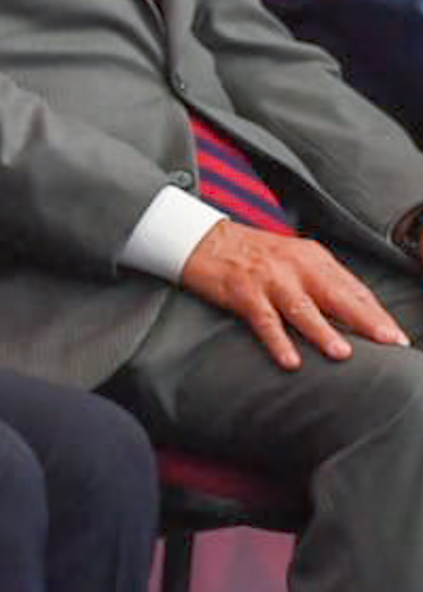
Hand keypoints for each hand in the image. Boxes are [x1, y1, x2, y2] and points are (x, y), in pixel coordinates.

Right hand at [181, 221, 410, 369]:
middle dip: (366, 321)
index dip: (377, 313)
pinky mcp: (243, 291)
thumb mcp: (292, 260)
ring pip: (302, 308)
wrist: (202, 239)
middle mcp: (295, 265)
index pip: (353, 288)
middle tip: (390, 342)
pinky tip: (290, 360)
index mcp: (313, 257)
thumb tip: (355, 318)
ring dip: (323, 331)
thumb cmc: (251, 254)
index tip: (396, 337)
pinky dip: (278, 341)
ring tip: (343, 353)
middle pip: (337, 295)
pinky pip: (265, 320)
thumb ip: (321, 283)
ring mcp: (269, 278)